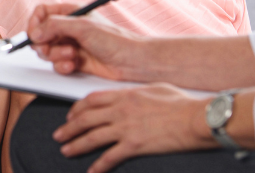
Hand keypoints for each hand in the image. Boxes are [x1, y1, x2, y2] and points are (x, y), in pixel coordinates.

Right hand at [27, 4, 148, 81]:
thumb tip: (34, 34)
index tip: (34, 35)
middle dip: (46, 44)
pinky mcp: (73, 62)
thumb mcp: (82, 27)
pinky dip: (62, 66)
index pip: (41, 13)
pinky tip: (74, 66)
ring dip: (56, 56)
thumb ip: (54, 26)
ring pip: (47, 52)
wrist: (131, 62)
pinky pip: (56, 65)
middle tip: (53, 48)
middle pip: (41, 35)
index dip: (35, 24)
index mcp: (69, 13)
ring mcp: (70, 45)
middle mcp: (68, 29)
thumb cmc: (113, 39)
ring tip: (72, 56)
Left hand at [53, 85, 212, 172]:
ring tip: (66, 150)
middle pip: (86, 119)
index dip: (77, 108)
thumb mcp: (154, 89)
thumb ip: (136, 93)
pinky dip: (99, 165)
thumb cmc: (181, 103)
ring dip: (76, 145)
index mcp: (124, 95)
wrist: (195, 118)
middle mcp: (120, 110)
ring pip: (92, 137)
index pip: (91, 100)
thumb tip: (131, 95)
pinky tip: (92, 171)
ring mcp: (126, 128)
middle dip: (69, 128)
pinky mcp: (135, 145)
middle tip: (59, 135)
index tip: (71, 115)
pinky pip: (111, 157)